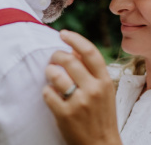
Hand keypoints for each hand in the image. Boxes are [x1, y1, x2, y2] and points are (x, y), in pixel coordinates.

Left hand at [43, 30, 121, 144]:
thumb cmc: (101, 116)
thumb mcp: (104, 92)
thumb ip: (92, 71)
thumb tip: (74, 49)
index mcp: (105, 81)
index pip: (90, 52)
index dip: (75, 39)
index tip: (63, 33)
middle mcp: (94, 89)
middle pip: (68, 60)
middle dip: (56, 56)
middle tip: (53, 59)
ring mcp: (79, 102)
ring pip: (55, 75)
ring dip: (49, 72)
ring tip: (50, 75)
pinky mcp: (65, 114)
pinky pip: (47, 93)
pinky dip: (46, 92)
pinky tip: (51, 95)